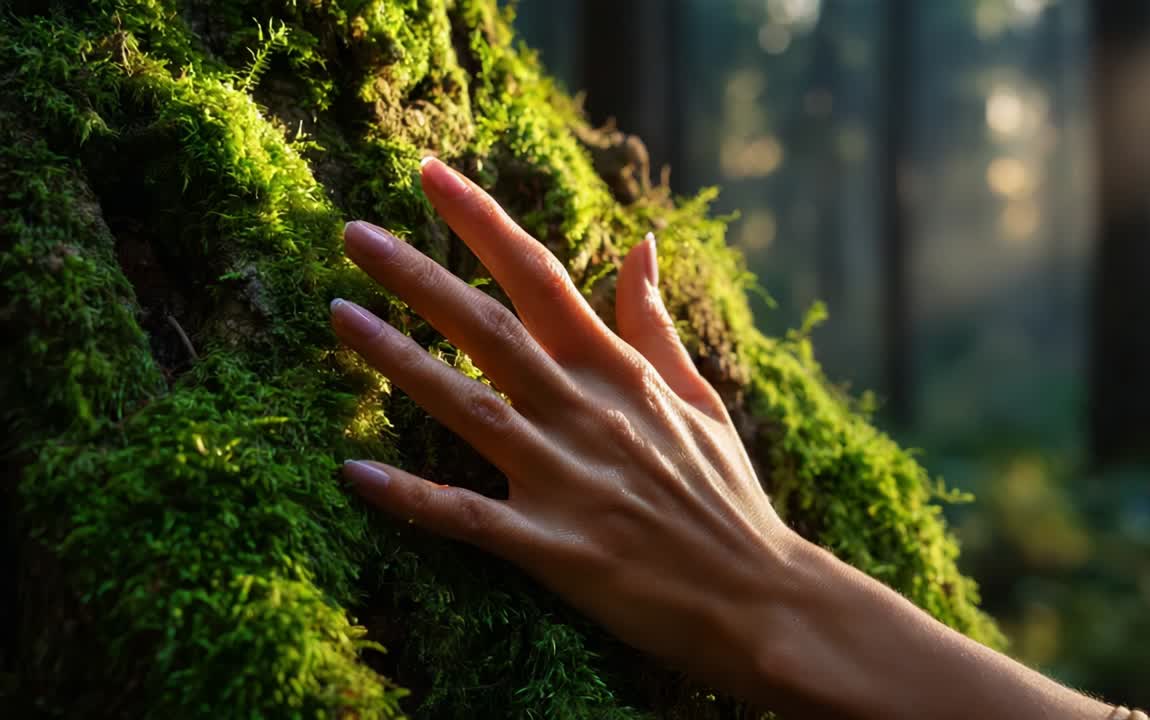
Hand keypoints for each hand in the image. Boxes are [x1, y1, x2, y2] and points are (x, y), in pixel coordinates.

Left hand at [331, 157, 801, 688]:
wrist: (759, 598)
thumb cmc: (727, 495)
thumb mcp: (700, 396)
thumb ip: (654, 321)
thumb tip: (640, 240)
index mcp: (620, 373)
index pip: (541, 276)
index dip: (481, 220)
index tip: (429, 174)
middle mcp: (587, 412)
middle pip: (490, 329)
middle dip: (417, 275)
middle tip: (352, 233)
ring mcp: (568, 480)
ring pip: (468, 406)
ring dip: (398, 359)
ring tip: (338, 314)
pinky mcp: (554, 549)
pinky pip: (468, 518)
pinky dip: (410, 497)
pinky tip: (352, 471)